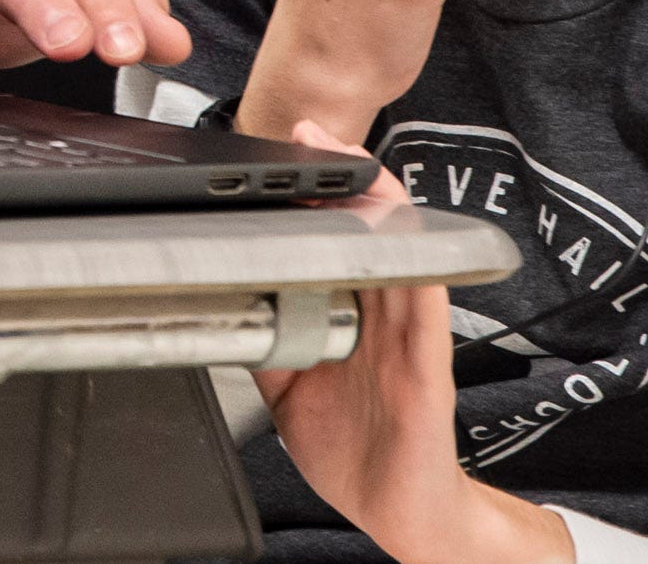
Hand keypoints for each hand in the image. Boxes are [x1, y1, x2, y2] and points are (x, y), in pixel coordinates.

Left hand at [256, 129, 571, 563]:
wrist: (405, 516)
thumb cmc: (357, 452)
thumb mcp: (289, 393)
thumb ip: (267, 343)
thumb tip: (221, 308)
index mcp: (352, 319)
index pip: (335, 241)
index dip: (314, 194)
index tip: (290, 148)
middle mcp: (383, 320)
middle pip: (368, 233)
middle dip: (343, 178)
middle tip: (313, 132)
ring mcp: (408, 341)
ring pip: (401, 258)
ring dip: (380, 209)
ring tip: (356, 165)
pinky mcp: (426, 371)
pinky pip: (425, 314)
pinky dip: (417, 273)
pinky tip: (405, 241)